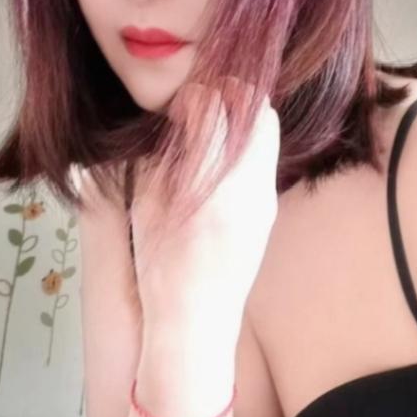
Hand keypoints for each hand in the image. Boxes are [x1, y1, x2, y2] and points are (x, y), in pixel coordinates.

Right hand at [130, 77, 280, 336]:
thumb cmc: (159, 267)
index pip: (216, 111)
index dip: (195, 96)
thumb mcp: (146, 206)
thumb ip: (164, 157)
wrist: (197, 321)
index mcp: (209, 187)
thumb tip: (176, 118)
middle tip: (200, 105)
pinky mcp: (270, 208)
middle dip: (229, 95)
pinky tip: (220, 157)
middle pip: (257, 111)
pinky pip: (266, 156)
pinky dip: (247, 141)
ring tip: (211, 129)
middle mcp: (248, 189)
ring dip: (242, 116)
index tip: (179, 106)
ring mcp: (266, 199)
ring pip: (268, 131)